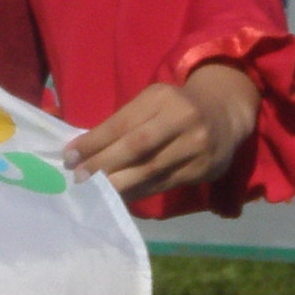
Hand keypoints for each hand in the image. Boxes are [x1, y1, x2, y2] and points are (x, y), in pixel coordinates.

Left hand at [63, 63, 261, 202]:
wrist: (225, 114)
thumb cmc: (175, 107)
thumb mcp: (152, 101)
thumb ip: (124, 121)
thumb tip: (84, 149)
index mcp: (162, 98)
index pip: (122, 123)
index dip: (94, 141)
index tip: (70, 156)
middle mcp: (182, 119)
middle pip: (136, 147)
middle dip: (103, 165)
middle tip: (78, 178)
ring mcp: (196, 146)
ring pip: (150, 170)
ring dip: (118, 183)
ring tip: (94, 191)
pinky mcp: (203, 169)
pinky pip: (164, 184)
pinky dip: (139, 192)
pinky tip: (120, 196)